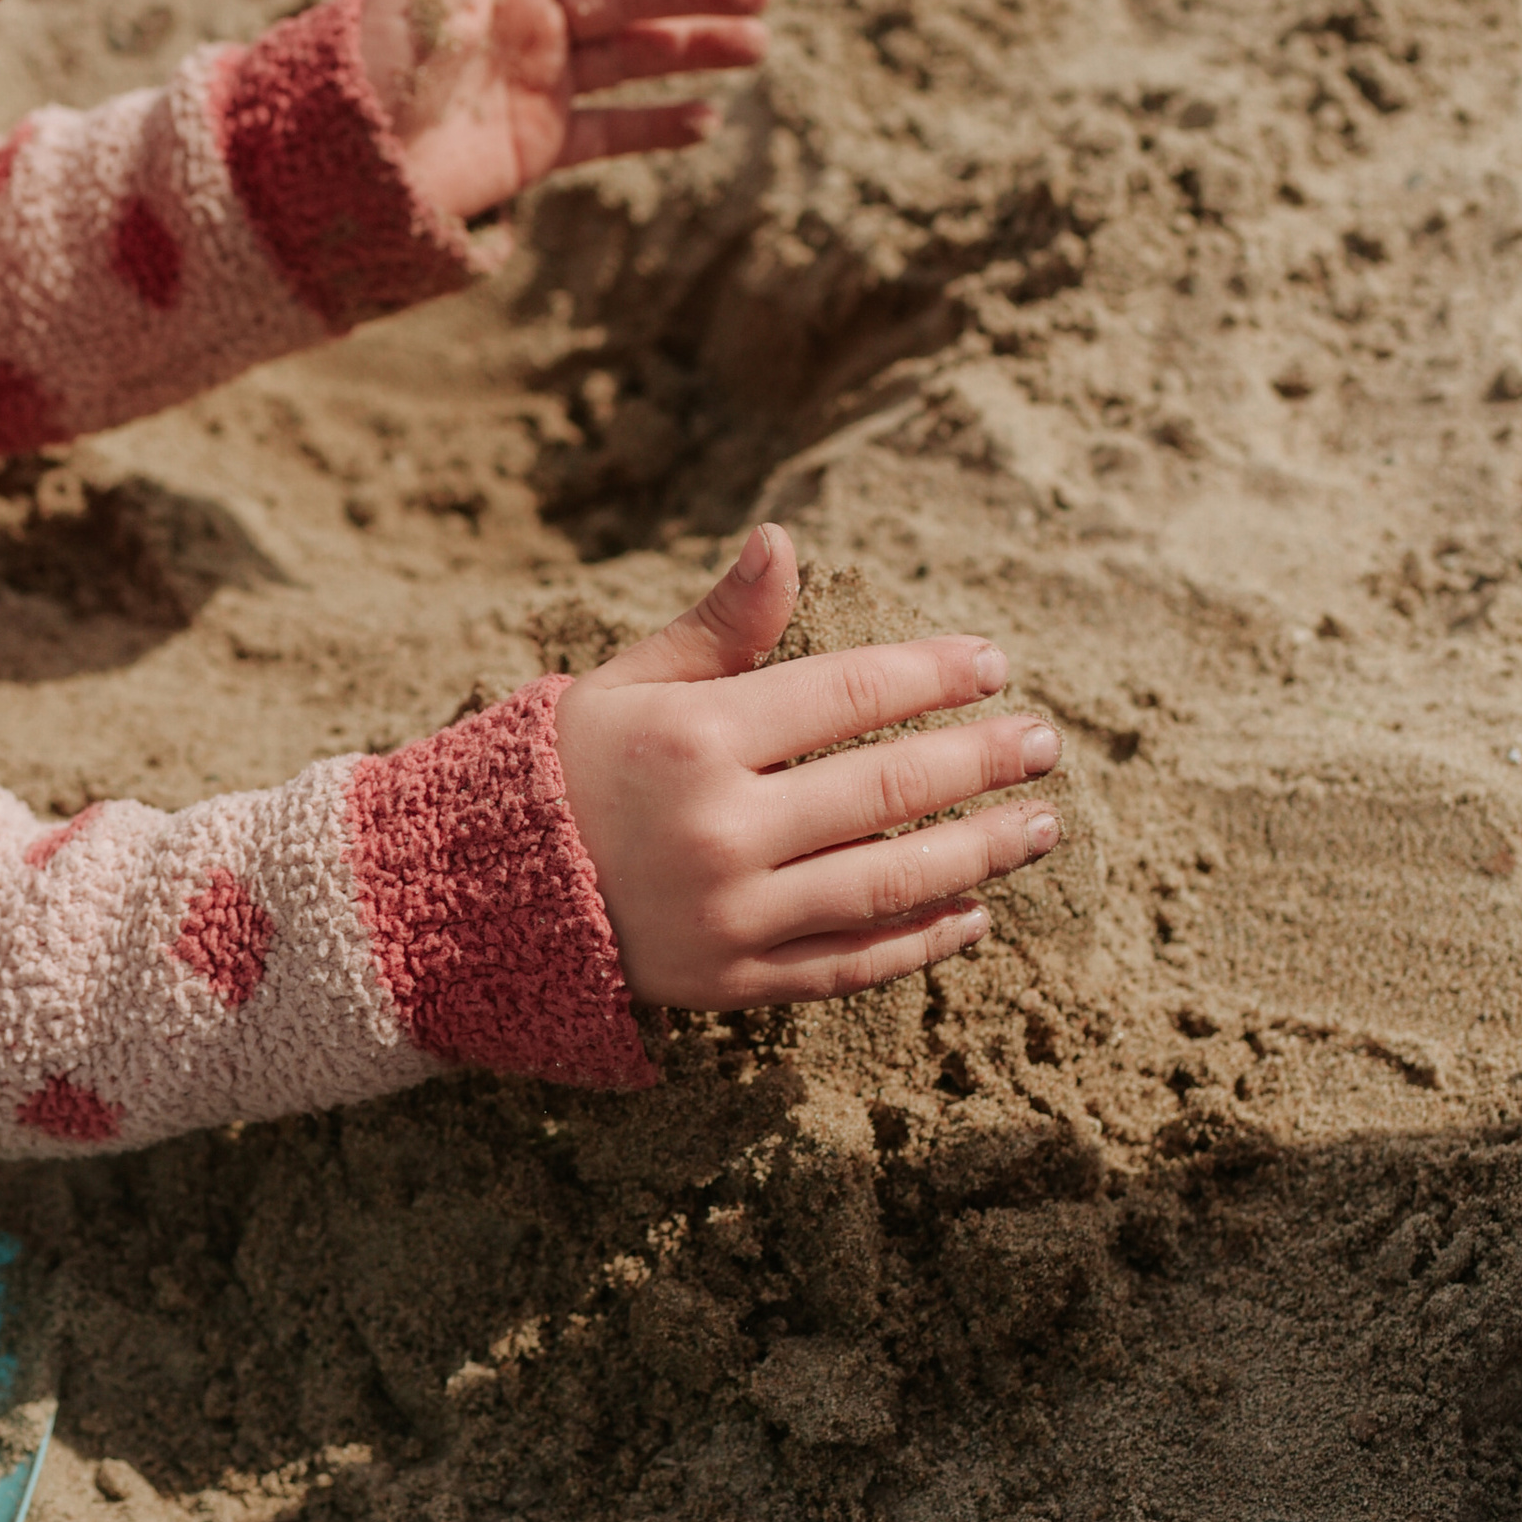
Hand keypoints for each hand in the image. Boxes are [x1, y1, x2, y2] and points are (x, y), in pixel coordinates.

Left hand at [359, 0, 766, 224]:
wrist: (343, 163)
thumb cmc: (376, 63)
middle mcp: (531, 21)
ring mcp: (540, 83)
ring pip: (635, 58)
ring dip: (695, 50)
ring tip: (754, 46)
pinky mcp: (540, 144)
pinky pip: (613, 130)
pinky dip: (660, 126)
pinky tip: (708, 120)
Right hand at [553, 527, 1061, 1004]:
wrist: (477, 894)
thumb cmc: (568, 769)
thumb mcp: (629, 683)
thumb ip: (718, 625)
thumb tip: (783, 539)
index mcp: (694, 737)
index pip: (847, 694)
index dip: (932, 674)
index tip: (994, 665)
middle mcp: (718, 827)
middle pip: (888, 789)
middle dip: (982, 761)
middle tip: (1045, 743)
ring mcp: (729, 914)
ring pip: (887, 882)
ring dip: (979, 852)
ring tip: (1038, 825)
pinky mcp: (730, 982)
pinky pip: (848, 964)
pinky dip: (919, 942)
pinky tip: (974, 914)